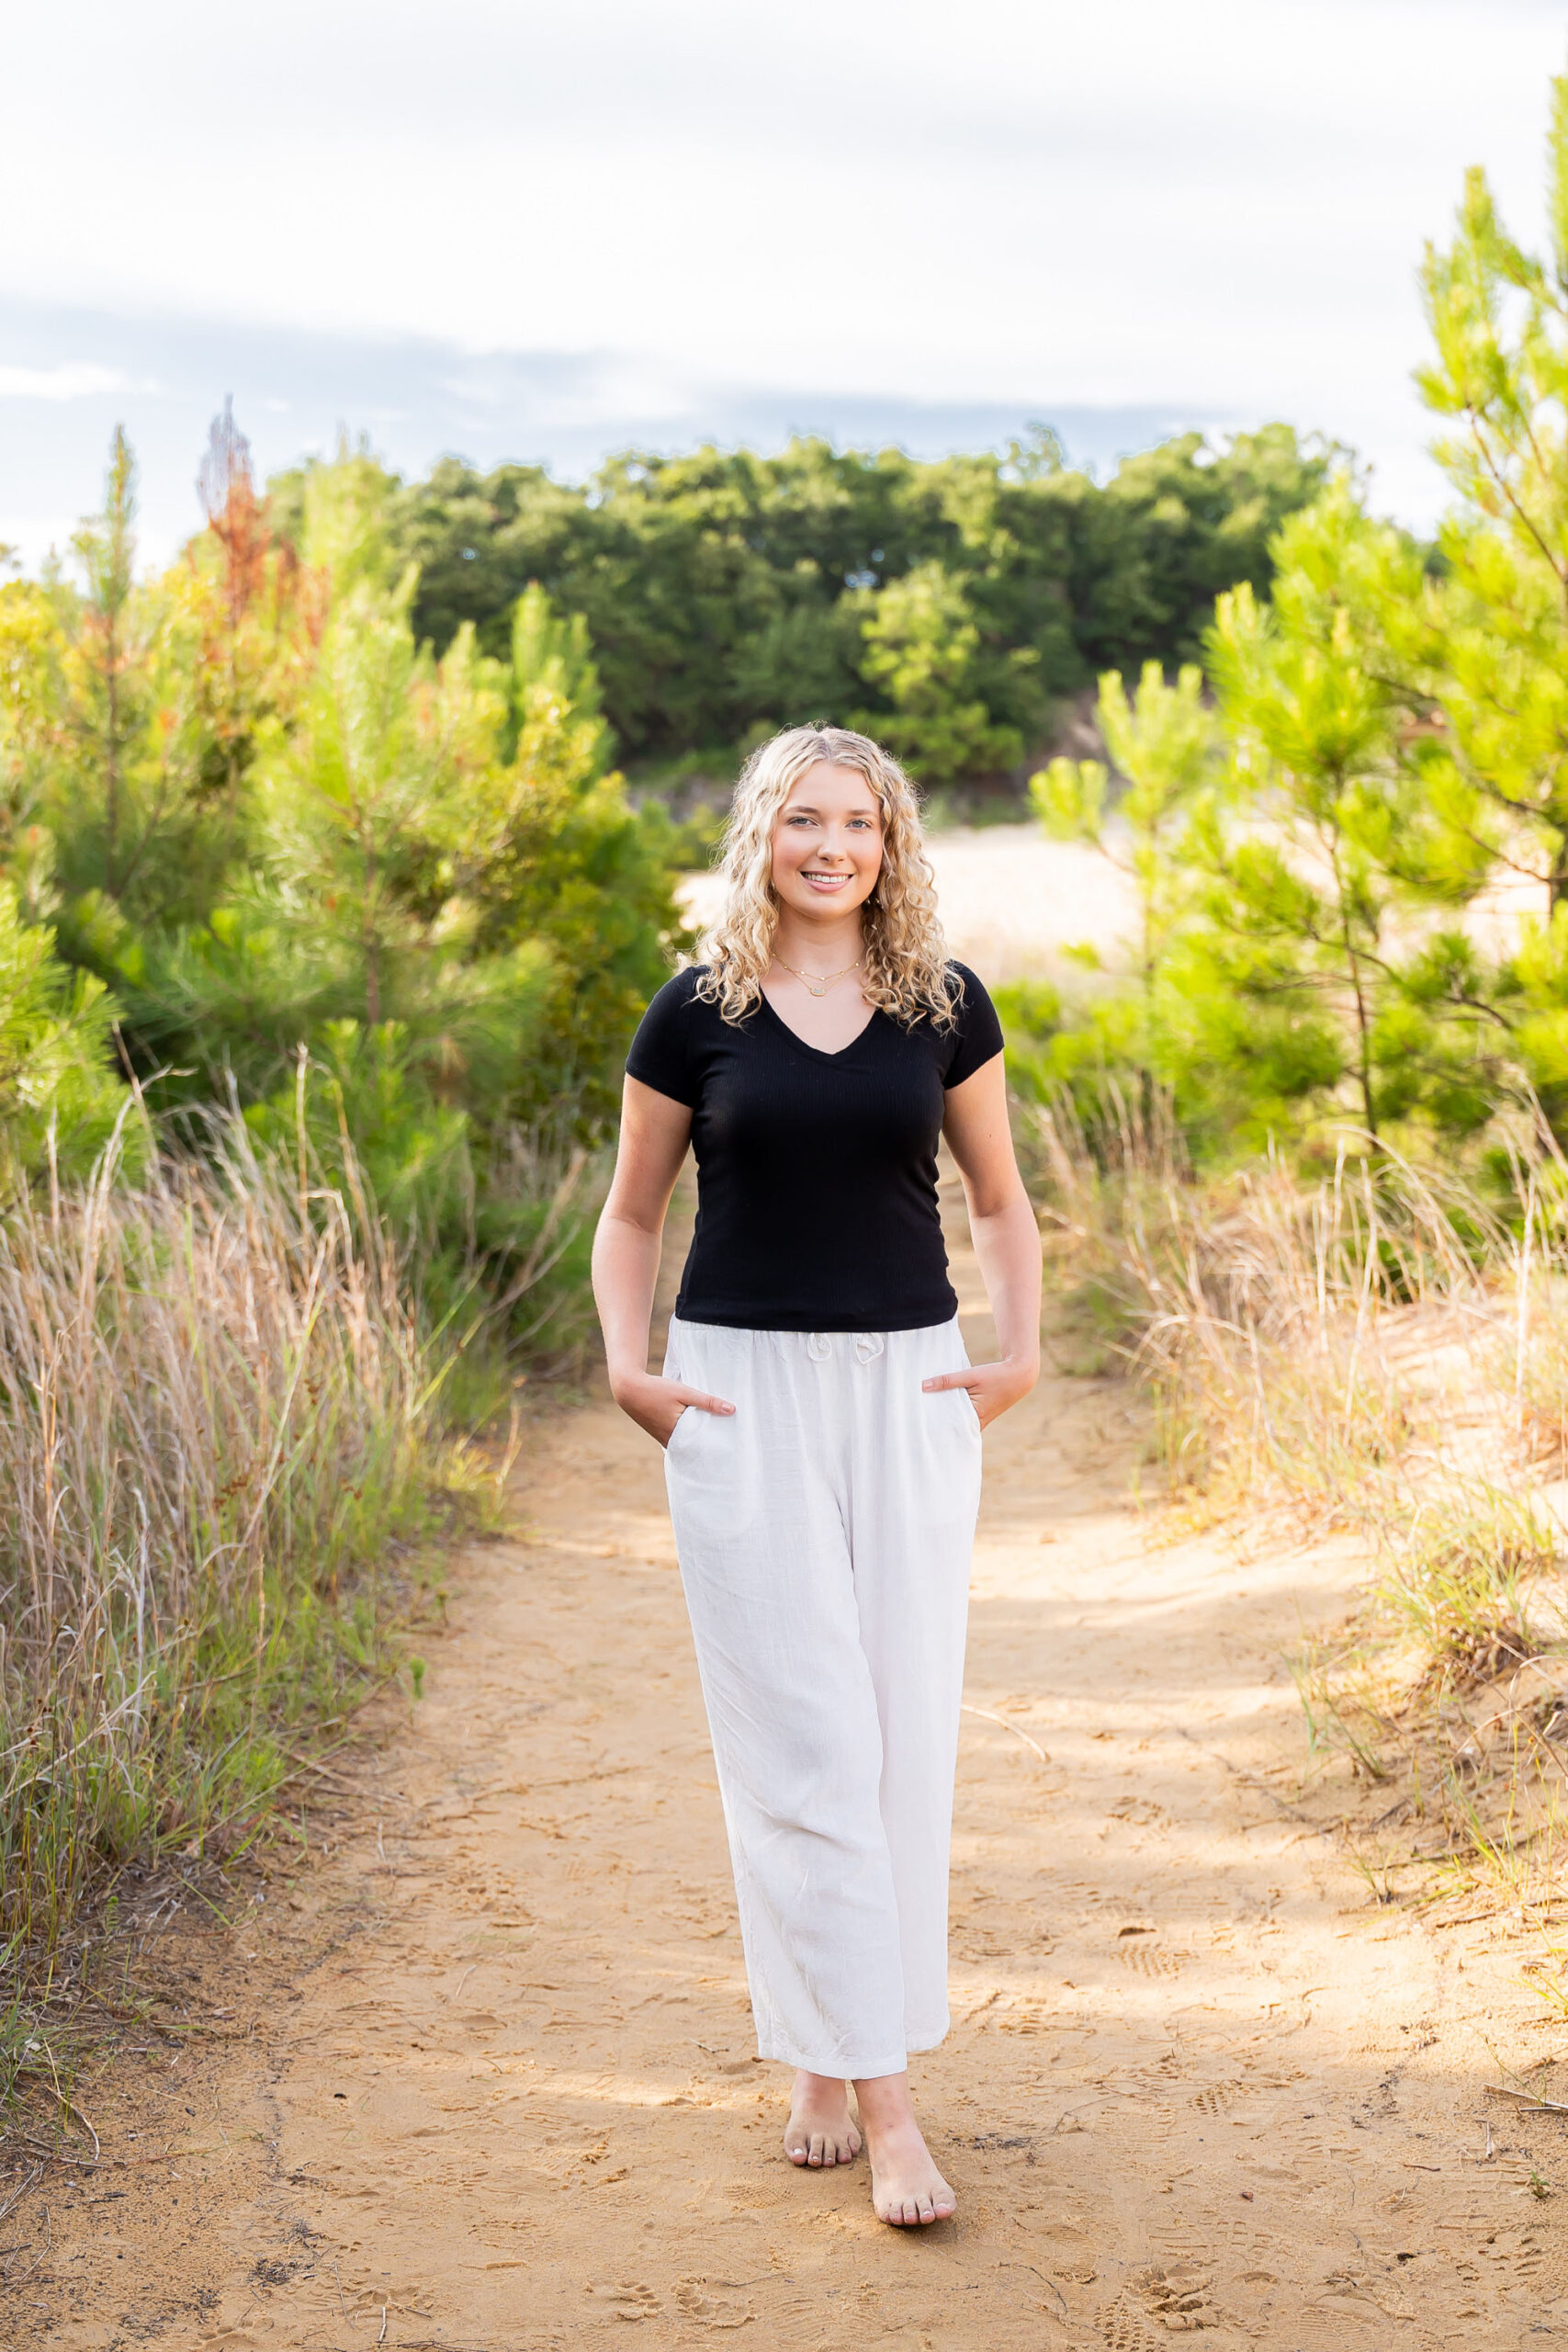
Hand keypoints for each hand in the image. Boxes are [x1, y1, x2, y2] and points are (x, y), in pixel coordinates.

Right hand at [610, 1367, 734, 1447]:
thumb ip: (707, 1402)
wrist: (628, 1388)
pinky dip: (687, 1434)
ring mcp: (662, 1438)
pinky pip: (677, 1437)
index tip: (730, 1446)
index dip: (715, 1447)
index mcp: (677, 1436)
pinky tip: (696, 1427)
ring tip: (716, 1434)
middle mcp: (669, 1441)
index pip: (701, 1448)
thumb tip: (732, 1410)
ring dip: (697, 1438)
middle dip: (708, 1444)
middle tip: (728, 1441)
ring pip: (685, 1442)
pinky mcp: (659, 1432)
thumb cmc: (656, 1390)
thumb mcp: (684, 1392)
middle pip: (694, 1447)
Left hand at [921, 1357, 1037, 1430]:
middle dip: (935, 1422)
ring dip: (943, 1417)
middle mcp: (976, 1424)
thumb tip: (923, 1386)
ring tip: (922, 1413)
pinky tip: (939, 1406)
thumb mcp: (970, 1375)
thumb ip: (947, 1381)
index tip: (915, 1423)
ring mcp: (979, 1421)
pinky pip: (962, 1417)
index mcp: (974, 1417)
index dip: (931, 1424)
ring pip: (956, 1422)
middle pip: (950, 1426)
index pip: (947, 1426)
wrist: (1019, 1376)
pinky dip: (952, 1413)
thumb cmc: (995, 1376)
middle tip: (913, 1419)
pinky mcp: (980, 1416)